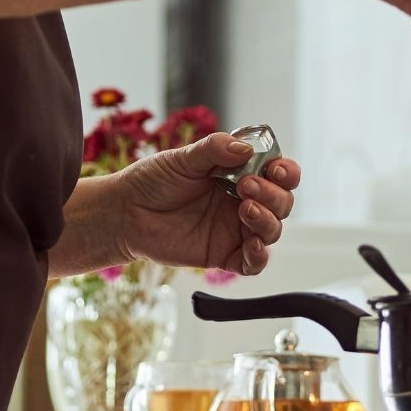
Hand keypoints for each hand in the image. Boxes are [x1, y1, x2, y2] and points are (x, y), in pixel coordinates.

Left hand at [117, 132, 300, 276]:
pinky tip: (252, 244)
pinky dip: (259, 256)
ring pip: (272, 230)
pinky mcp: (223, 254)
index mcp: (237, 174)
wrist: (125, 212)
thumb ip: (213, 150)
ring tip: (245, 209)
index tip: (277, 169)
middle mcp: (242, 201)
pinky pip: (253, 262)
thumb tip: (245, 148)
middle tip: (247, 186)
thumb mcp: (182, 158)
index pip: (276, 173)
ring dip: (268, 220)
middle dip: (274, 194)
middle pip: (281, 202)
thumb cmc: (152, 181)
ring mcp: (234, 229)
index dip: (285, 171)